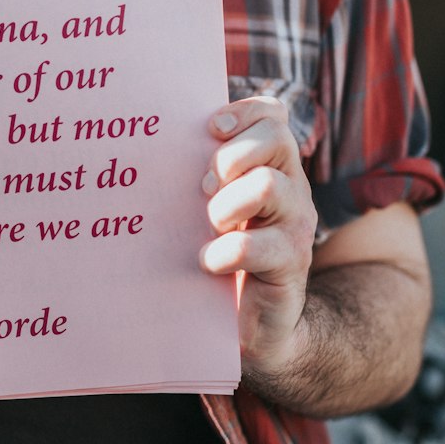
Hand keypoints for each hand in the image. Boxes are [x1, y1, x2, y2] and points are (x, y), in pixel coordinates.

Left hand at [199, 95, 316, 379]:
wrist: (258, 329)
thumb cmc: (222, 258)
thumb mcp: (212, 209)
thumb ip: (199, 176)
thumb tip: (149, 140)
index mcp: (272, 168)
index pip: (273, 116)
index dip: (242, 114)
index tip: (209, 130)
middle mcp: (291, 189)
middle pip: (276, 138)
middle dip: (230, 157)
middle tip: (203, 187)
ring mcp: (295, 227)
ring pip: (268, 186)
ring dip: (225, 204)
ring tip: (209, 225)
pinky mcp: (290, 266)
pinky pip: (256, 246)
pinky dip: (223, 253)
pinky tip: (208, 263)